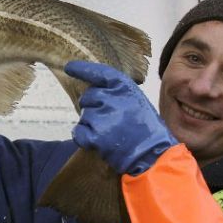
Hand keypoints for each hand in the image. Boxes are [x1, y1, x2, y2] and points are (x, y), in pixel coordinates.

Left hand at [64, 60, 177, 175]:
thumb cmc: (145, 127)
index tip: (69, 68)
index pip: (99, 73)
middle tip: (110, 119)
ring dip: (91, 124)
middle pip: (87, 96)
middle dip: (92, 106)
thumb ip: (116, 93)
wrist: (153, 154)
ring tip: (110, 132)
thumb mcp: (135, 101)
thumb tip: (92, 88)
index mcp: (125, 87)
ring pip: (84, 115)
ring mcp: (103, 117)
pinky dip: (84, 137)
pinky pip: (78, 131)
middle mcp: (112, 99)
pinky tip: (98, 141)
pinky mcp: (96, 136)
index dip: (82, 69)